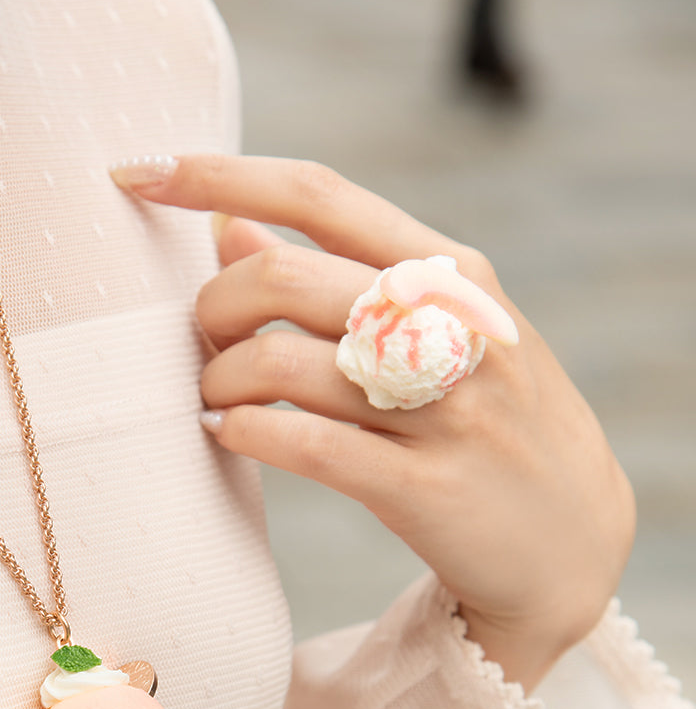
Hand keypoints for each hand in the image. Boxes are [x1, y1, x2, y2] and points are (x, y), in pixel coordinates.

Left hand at [111, 155, 635, 690]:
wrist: (571, 536)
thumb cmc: (485, 417)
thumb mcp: (436, 330)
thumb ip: (333, 274)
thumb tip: (225, 224)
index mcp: (449, 270)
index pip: (316, 193)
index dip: (217, 174)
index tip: (138, 171)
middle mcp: (448, 326)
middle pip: (280, 277)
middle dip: (211, 307)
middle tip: (202, 342)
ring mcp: (441, 408)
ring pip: (280, 364)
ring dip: (219, 378)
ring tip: (215, 397)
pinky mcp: (422, 486)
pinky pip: (301, 445)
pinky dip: (243, 432)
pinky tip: (229, 433)